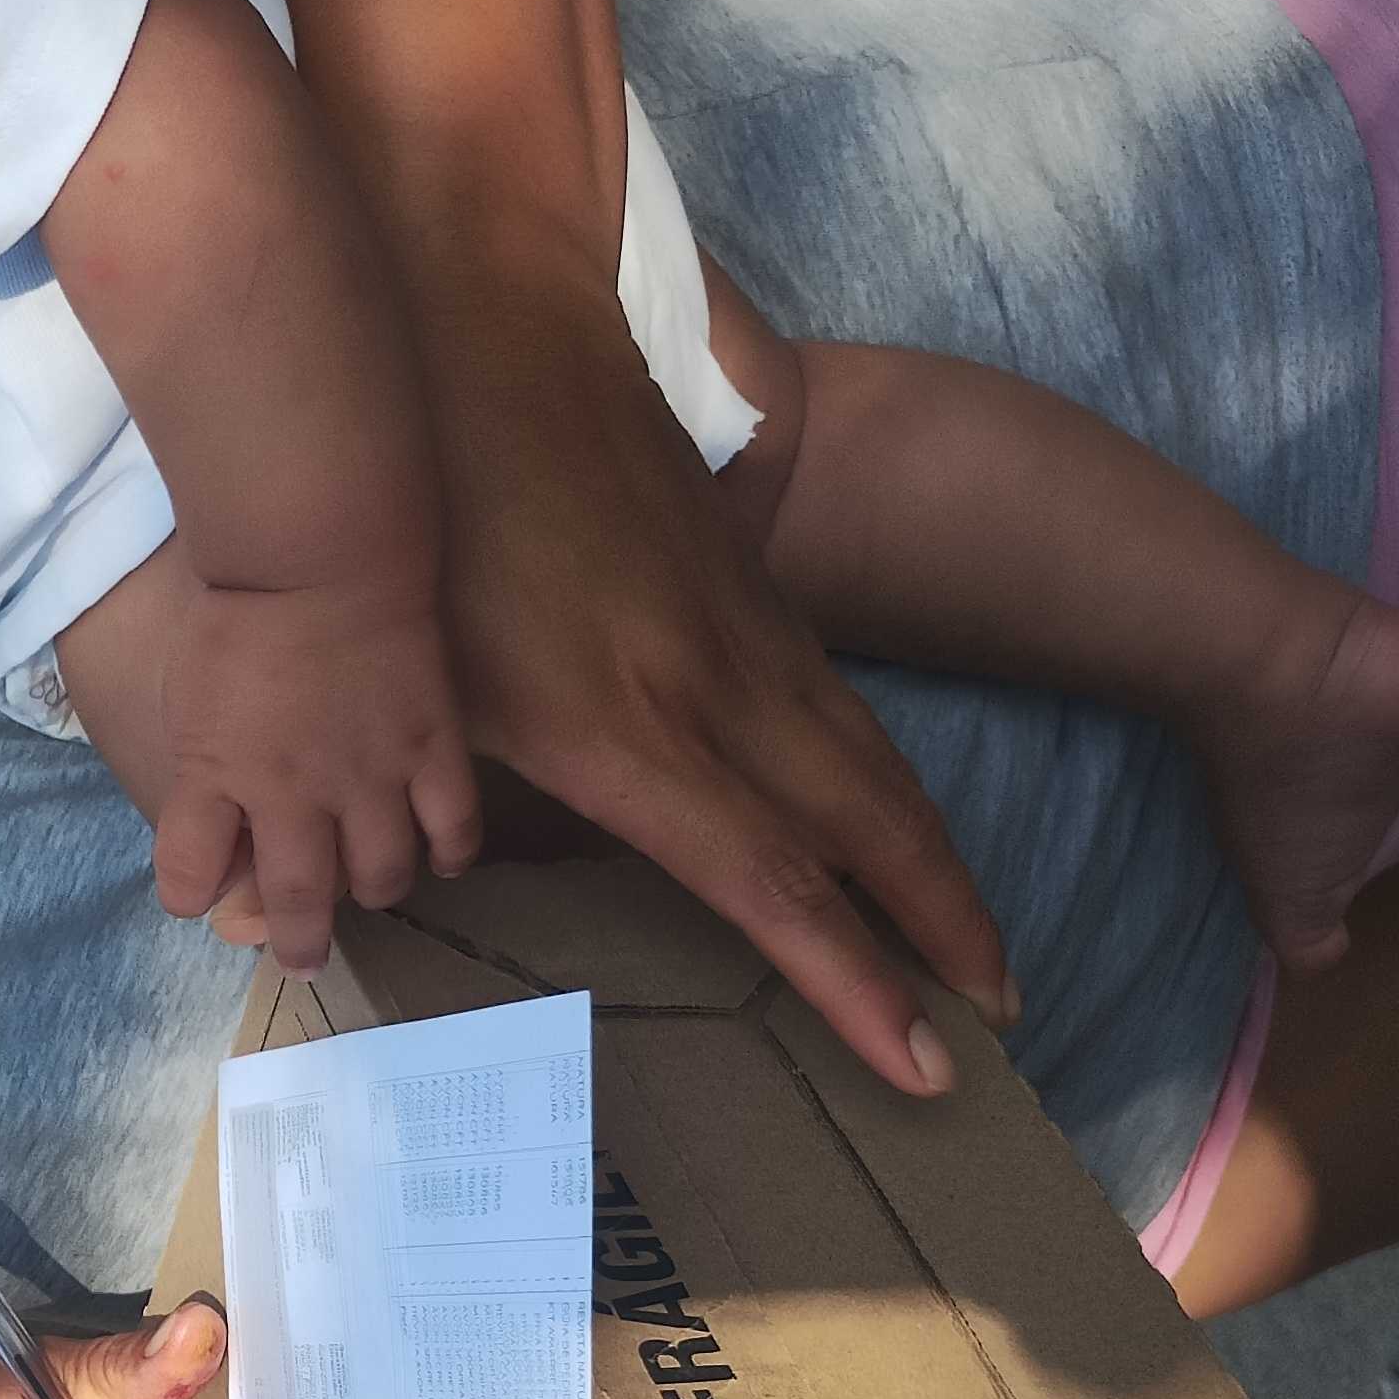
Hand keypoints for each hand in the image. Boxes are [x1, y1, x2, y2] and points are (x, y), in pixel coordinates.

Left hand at [155, 576, 484, 975]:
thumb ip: (195, 760)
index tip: (199, 900)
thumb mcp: (184, 692)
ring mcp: (368, 775)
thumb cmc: (238, 609)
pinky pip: (452, 825)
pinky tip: (443, 862)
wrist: (318, 551)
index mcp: (216, 776)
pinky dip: (450, 853)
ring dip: (372, 894)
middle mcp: (291, 795)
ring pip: (380, 874)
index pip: (188, 874)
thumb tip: (203, 812)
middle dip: (298, 940)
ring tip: (369, 896)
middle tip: (303, 960)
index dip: (190, 895)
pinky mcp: (431, 746)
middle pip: (296, 897)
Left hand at [415, 255, 1010, 1093]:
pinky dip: (881, 780)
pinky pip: (837, 704)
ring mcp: (742, 629)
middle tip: (1004, 1018)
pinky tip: (884, 817)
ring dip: (930, 860)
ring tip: (972, 942)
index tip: (923, 1067)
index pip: (774, 890)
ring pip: (868, 763)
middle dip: (945, 930)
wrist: (485, 331)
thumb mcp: (407, 688)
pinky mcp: (742, 582)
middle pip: (868, 829)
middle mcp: (715, 689)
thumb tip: (394, 902)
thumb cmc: (421, 521)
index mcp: (629, 736)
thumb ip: (426, 807)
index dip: (855, 987)